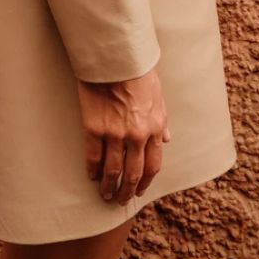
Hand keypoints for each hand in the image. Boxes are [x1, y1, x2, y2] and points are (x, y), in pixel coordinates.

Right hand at [76, 65, 171, 204]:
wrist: (115, 58)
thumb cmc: (138, 72)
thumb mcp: (159, 95)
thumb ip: (162, 120)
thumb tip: (168, 139)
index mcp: (155, 128)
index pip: (153, 165)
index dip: (146, 182)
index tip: (139, 190)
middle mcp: (137, 135)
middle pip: (133, 173)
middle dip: (127, 190)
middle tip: (120, 200)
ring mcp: (115, 133)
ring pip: (113, 170)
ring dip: (109, 186)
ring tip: (105, 194)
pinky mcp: (95, 128)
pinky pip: (94, 156)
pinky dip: (93, 169)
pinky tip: (91, 176)